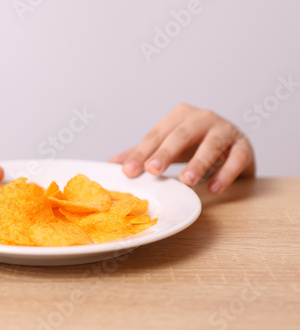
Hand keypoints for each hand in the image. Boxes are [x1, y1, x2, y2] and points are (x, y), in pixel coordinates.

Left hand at [109, 103, 254, 192]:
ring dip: (198, 162)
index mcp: (179, 116)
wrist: (231, 145)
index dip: (142, 153)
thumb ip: (143, 153)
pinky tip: (214, 188)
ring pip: (211, 144)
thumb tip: (112, 164)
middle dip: (166, 153)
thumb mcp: (167, 146)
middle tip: (153, 170)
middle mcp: (202, 118)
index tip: (129, 171)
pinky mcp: (243, 146)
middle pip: (181, 135)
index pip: (156, 135)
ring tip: (186, 181)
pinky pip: (236, 158)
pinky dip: (225, 173)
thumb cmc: (194, 144)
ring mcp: (225, 130)